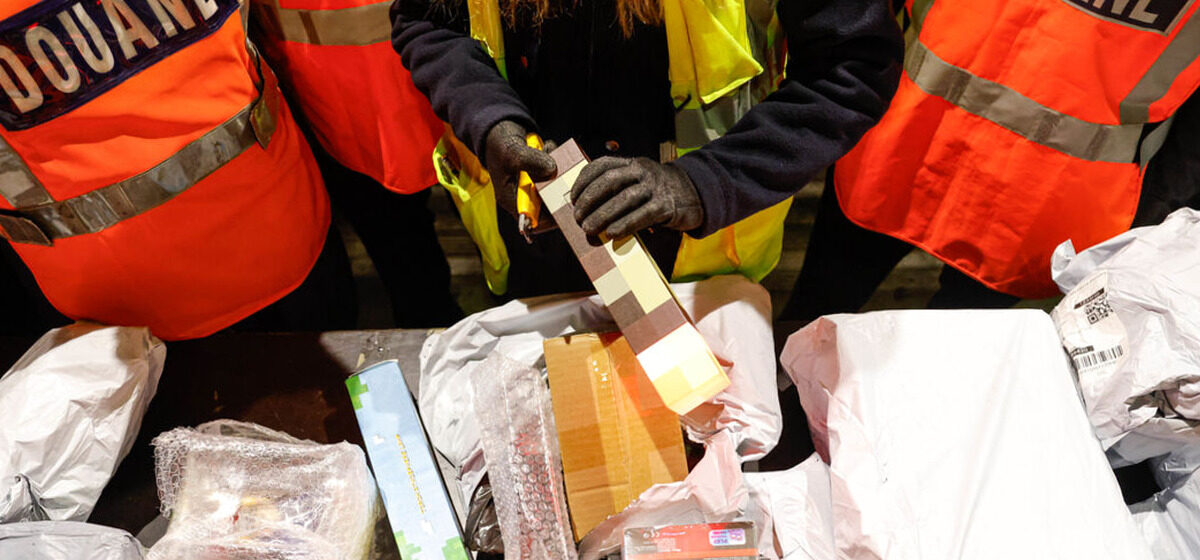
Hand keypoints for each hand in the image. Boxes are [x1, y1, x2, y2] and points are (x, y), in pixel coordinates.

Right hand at [483, 121, 556, 216]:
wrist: (497, 129)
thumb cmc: (498, 144)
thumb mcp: (511, 152)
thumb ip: (529, 160)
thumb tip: (552, 170)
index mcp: (511, 199)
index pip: (533, 222)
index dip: (551, 219)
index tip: (565, 202)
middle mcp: (523, 196)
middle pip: (548, 206)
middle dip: (558, 188)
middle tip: (562, 169)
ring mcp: (533, 185)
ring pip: (554, 187)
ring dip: (557, 169)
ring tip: (549, 150)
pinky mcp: (540, 174)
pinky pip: (555, 173)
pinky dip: (556, 160)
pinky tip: (548, 146)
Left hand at [569, 157, 702, 240]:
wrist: (696, 193)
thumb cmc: (658, 192)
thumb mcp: (639, 182)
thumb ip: (618, 190)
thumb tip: (587, 212)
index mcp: (632, 163)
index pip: (601, 165)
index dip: (583, 181)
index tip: (572, 199)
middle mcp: (643, 171)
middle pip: (609, 180)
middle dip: (589, 200)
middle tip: (577, 217)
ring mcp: (655, 187)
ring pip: (624, 198)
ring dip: (602, 215)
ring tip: (588, 229)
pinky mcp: (666, 205)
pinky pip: (642, 215)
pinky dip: (624, 225)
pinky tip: (611, 234)